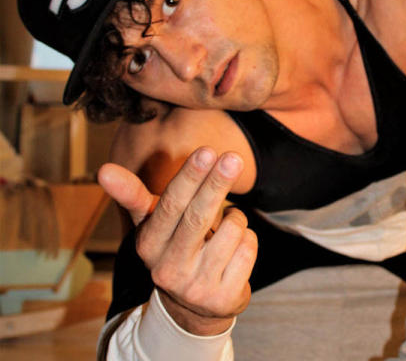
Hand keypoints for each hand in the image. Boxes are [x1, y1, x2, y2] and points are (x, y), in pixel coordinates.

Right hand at [98, 148, 257, 334]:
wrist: (194, 308)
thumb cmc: (174, 248)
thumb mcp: (152, 225)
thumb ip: (133, 196)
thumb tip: (103, 169)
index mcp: (149, 245)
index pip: (170, 205)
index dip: (189, 177)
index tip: (207, 151)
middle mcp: (169, 268)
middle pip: (198, 217)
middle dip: (217, 184)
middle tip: (233, 158)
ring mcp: (197, 286)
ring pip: (232, 230)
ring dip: (235, 219)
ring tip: (225, 227)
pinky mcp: (224, 298)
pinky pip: (248, 249)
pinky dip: (247, 240)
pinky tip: (234, 249)